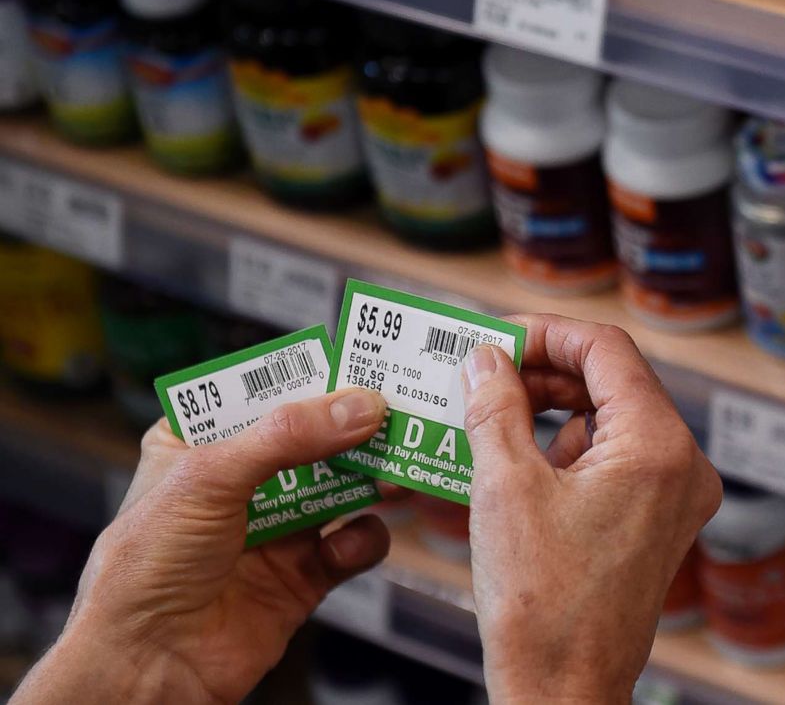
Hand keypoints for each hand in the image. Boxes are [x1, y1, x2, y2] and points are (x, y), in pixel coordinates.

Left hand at [13, 389, 390, 704]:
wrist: (148, 667)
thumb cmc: (142, 573)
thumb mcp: (207, 479)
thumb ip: (287, 436)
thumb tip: (358, 405)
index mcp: (198, 447)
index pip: (261, 394)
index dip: (308, 380)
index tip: (358, 365)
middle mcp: (238, 486)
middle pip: (313, 440)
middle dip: (354, 430)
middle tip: (395, 414)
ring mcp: (274, 530)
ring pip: (342, 487)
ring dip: (372, 479)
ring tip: (395, 472)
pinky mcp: (302, 575)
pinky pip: (352, 544)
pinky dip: (363, 539)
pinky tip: (349, 542)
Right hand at [463, 315, 721, 704]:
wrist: (563, 692)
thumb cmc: (544, 608)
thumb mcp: (504, 487)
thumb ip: (495, 407)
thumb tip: (484, 360)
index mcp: (659, 447)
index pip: (607, 349)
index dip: (546, 333)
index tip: (496, 338)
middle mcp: (683, 466)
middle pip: (613, 381)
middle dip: (544, 371)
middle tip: (483, 373)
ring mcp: (675, 497)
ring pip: (613, 420)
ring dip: (552, 409)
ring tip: (491, 413)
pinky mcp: (658, 523)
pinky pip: (616, 460)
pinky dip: (568, 448)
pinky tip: (519, 458)